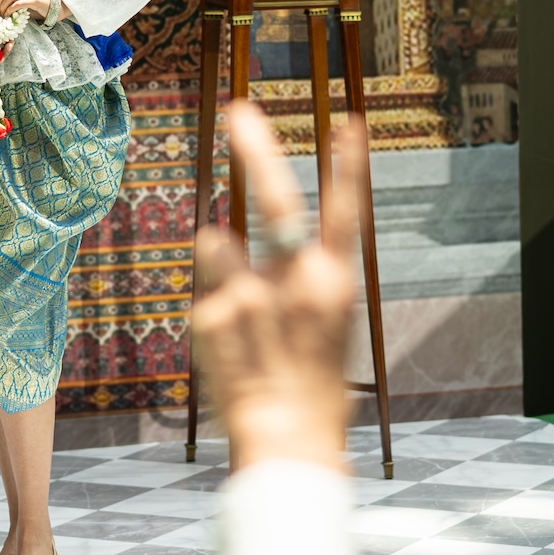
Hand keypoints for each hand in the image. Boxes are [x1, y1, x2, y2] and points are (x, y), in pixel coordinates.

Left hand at [190, 102, 365, 471]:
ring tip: (243, 322)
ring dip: (218, 263)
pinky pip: (205, 299)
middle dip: (258, 150)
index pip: (346, 212)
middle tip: (240, 109)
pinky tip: (229, 355)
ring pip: (219, 247)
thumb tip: (223, 237)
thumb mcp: (321, 329)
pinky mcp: (212, 315)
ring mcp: (252, 295)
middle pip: (276, 201)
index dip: (348, 166)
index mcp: (336, 285)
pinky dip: (212, 321)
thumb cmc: (311, 389)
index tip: (348, 121)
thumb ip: (288, 282)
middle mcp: (298, 282)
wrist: (288, 445)